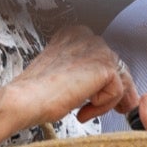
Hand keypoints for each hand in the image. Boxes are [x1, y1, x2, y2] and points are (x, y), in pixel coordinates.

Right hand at [5, 26, 138, 127]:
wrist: (24, 99)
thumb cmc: (35, 92)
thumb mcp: (64, 74)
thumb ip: (83, 72)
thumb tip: (103, 86)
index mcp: (74, 34)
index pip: (103, 55)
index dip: (107, 79)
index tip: (103, 95)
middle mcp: (87, 36)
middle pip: (116, 65)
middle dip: (118, 90)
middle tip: (121, 108)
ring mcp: (97, 48)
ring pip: (118, 79)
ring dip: (106, 102)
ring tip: (88, 113)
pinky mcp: (104, 65)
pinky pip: (116, 92)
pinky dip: (102, 107)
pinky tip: (82, 112)